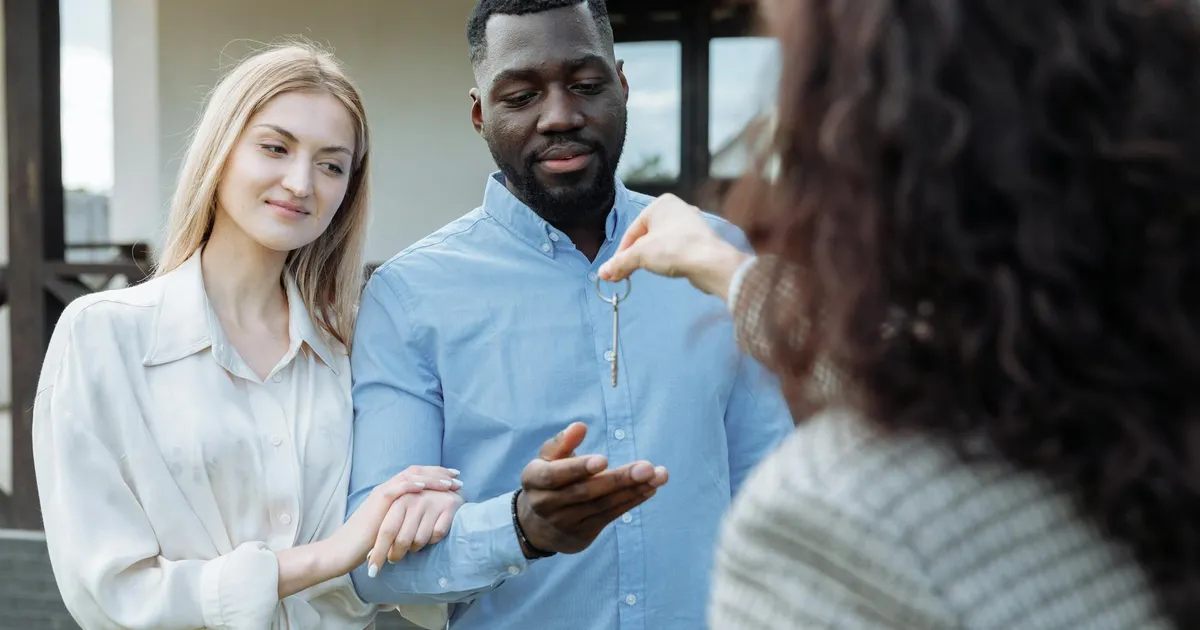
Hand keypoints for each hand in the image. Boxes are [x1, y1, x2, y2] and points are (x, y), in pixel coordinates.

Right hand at [327, 465, 459, 575]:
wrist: (343, 550)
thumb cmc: (366, 545)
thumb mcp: (392, 529)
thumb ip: (405, 522)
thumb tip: (424, 525)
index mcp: (391, 494)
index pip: (416, 477)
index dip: (436, 475)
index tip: (454, 479)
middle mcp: (386, 490)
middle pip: (416, 472)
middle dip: (439, 472)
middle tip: (458, 476)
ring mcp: (381, 494)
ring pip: (409, 477)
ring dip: (431, 478)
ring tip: (449, 482)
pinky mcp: (376, 503)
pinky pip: (396, 489)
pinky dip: (411, 485)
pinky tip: (425, 486)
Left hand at [366, 487, 464, 571]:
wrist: (447, 485)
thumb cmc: (417, 501)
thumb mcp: (399, 507)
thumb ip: (387, 526)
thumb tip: (370, 555)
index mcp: (399, 499)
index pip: (386, 531)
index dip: (379, 553)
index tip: (372, 572)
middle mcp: (415, 499)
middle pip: (403, 539)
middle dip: (396, 554)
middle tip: (394, 560)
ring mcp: (432, 502)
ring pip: (420, 540)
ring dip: (415, 547)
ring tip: (413, 542)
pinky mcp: (449, 507)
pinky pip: (437, 535)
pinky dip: (433, 539)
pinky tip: (431, 532)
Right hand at [516, 423, 668, 554]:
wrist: (536, 525)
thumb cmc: (547, 480)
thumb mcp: (547, 459)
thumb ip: (563, 442)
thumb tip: (580, 427)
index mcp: (534, 480)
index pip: (555, 475)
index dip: (578, 468)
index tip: (603, 460)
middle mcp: (546, 504)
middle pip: (585, 492)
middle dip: (618, 479)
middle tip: (646, 467)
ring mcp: (565, 522)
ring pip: (602, 506)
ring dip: (633, 490)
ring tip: (657, 476)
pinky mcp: (582, 535)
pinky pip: (610, 517)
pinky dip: (631, 502)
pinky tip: (649, 489)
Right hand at [598, 193, 748, 298]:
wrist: (710, 262)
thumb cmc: (674, 249)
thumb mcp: (640, 256)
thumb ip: (619, 263)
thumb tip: (602, 273)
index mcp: (661, 204)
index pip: (633, 231)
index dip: (622, 253)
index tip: (615, 270)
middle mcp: (677, 209)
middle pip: (647, 236)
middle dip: (636, 256)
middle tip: (627, 273)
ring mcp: (691, 224)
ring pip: (662, 242)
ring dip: (651, 258)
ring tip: (647, 271)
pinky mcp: (700, 239)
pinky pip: (677, 248)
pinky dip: (668, 258)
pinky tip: (668, 268)